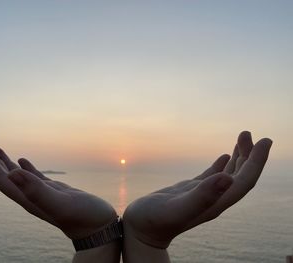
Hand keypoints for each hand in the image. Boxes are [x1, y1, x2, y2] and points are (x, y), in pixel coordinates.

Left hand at [0, 139, 116, 239]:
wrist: (98, 228)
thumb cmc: (84, 218)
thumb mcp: (61, 203)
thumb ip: (38, 191)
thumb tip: (13, 173)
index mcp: (28, 199)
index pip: (1, 179)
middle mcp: (31, 197)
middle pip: (5, 176)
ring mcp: (42, 194)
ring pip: (17, 176)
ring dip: (4, 162)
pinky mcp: (53, 191)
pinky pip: (33, 177)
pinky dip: (24, 167)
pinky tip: (20, 160)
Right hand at [123, 131, 271, 248]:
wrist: (140, 230)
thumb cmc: (154, 221)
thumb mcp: (177, 208)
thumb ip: (202, 196)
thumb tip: (228, 178)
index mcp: (215, 203)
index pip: (244, 181)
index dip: (257, 162)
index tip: (265, 141)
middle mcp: (213, 199)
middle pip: (240, 176)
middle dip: (249, 154)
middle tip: (246, 133)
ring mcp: (203, 195)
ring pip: (228, 174)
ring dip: (238, 156)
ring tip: (242, 138)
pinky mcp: (191, 191)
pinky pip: (213, 176)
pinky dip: (222, 164)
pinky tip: (225, 156)